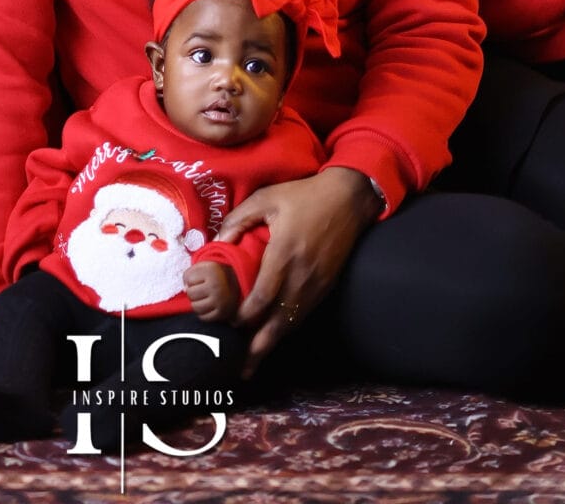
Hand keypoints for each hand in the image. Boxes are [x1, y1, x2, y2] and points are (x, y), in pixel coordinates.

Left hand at [184, 259, 239, 322]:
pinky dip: (202, 313)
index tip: (200, 279)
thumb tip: (184, 289)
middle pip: (191, 294)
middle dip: (192, 292)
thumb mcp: (202, 267)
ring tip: (202, 298)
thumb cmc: (214, 275)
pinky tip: (207, 306)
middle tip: (200, 290)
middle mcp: (216, 286)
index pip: (188, 279)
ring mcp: (220, 301)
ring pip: (195, 307)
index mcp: (212, 271)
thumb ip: (189, 274)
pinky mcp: (222, 313)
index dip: (191, 280)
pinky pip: (203, 317)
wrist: (236, 284)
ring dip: (196, 303)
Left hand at [215, 170, 380, 369]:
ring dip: (272, 344)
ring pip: (292, 324)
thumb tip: (217, 241)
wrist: (347, 200)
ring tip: (253, 362)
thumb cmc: (304, 196)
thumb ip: (239, 219)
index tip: (229, 322)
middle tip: (240, 368)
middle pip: (277, 323)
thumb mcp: (267, 198)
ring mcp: (316, 285)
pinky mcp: (325, 286)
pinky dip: (287, 329)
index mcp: (284, 255)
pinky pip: (303, 315)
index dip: (245, 316)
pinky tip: (275, 336)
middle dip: (258, 347)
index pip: (262, 298)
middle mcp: (301, 277)